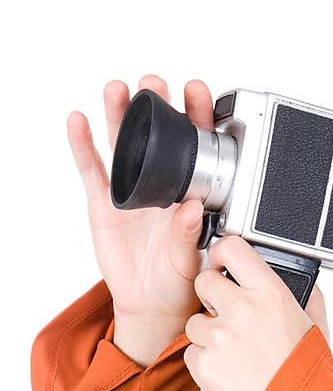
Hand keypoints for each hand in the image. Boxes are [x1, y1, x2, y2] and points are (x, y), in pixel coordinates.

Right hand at [68, 75, 215, 325]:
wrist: (151, 306)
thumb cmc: (178, 282)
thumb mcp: (189, 261)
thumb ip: (188, 235)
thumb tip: (191, 210)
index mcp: (188, 191)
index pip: (194, 146)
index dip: (195, 116)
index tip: (195, 92)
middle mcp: (160, 183)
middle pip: (156, 135)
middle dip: (155, 105)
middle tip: (153, 84)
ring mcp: (131, 189)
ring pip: (122, 143)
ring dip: (119, 114)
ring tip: (117, 90)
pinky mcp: (104, 203)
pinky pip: (92, 169)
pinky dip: (82, 144)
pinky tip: (78, 121)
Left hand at [183, 234, 331, 390]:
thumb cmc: (307, 376)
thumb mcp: (317, 328)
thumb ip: (307, 298)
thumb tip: (302, 281)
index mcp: (270, 293)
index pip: (231, 248)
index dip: (221, 255)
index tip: (221, 265)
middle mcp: (242, 309)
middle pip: (204, 282)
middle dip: (211, 299)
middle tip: (228, 319)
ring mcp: (219, 336)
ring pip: (194, 321)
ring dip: (208, 335)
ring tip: (233, 355)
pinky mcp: (204, 363)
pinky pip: (191, 353)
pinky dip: (204, 364)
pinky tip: (228, 374)